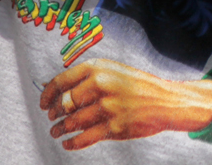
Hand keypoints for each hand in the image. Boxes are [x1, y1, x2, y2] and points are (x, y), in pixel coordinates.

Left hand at [41, 59, 211, 146]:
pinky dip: (72, 142)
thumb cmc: (137, 85)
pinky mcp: (114, 127)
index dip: (48, 94)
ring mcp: (108, 106)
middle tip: (52, 118)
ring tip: (56, 132)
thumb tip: (54, 86)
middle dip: (54, 114)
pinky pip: (84, 138)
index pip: (62, 81)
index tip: (44, 103)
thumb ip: (86, 77)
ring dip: (60, 129)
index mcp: (98, 68)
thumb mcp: (112, 71)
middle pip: (65, 103)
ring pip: (72, 122)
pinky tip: (69, 143)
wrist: (166, 100)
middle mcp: (101, 85)